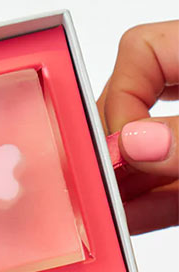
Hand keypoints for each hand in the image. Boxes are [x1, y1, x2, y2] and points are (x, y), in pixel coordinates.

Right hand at [98, 20, 178, 233]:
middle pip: (136, 102)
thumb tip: (136, 143)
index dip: (121, 99)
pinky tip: (134, 219)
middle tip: (101, 179)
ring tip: (108, 209)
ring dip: (131, 181)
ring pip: (153, 147)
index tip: (125, 146)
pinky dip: (156, 200)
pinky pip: (176, 179)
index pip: (141, 53)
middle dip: (116, 145)